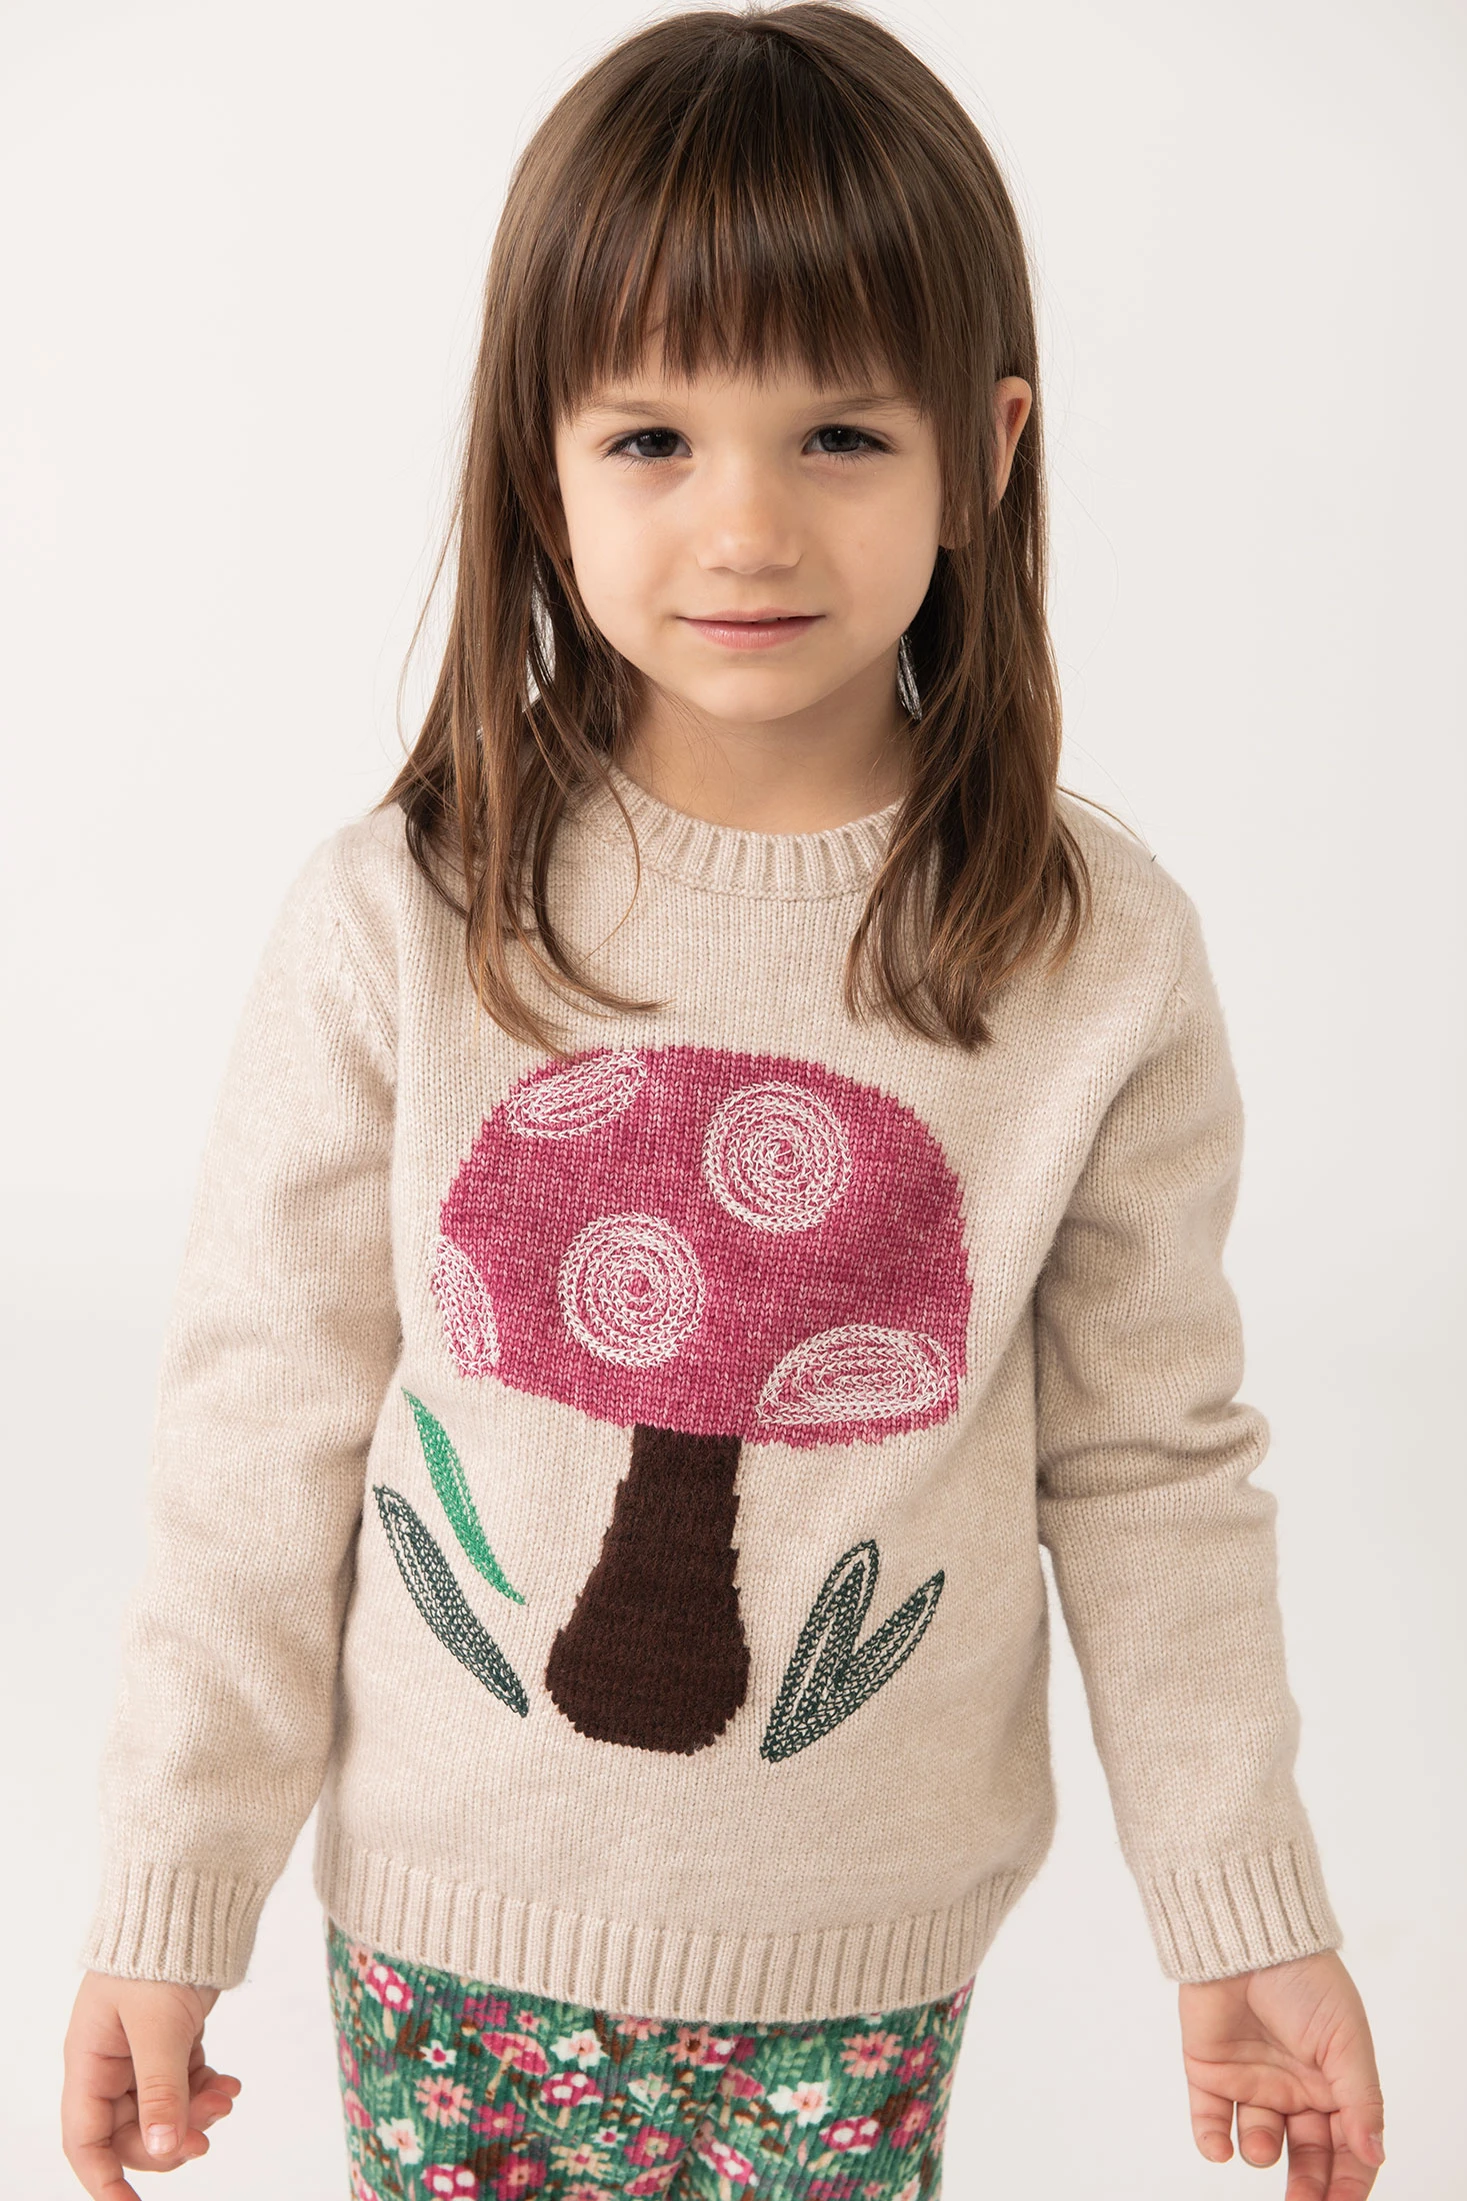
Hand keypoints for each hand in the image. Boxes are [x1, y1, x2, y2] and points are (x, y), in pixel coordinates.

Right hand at [62, 1969, 242, 2198]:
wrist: (189, 1901)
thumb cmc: (158, 1954)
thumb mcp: (157, 2027)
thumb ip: (160, 2090)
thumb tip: (165, 2149)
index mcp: (89, 2061)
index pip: (84, 2141)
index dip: (103, 2180)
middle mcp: (110, 2063)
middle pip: (130, 2132)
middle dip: (169, 2140)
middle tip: (208, 2133)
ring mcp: (141, 2052)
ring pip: (163, 2110)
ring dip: (195, 2115)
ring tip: (227, 2095)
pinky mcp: (172, 2039)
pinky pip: (185, 2084)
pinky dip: (206, 2091)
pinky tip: (230, 2083)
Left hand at [1179, 1949, 1384, 2195]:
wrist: (1244, 1936)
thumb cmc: (1303, 1979)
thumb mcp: (1345, 2039)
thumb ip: (1360, 2099)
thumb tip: (1374, 2154)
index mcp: (1333, 2081)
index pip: (1347, 2145)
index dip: (1350, 2178)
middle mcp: (1293, 2086)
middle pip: (1305, 2154)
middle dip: (1307, 2184)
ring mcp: (1251, 2080)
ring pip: (1258, 2141)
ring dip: (1259, 2152)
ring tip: (1261, 2144)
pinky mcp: (1209, 2070)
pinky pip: (1208, 2119)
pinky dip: (1211, 2140)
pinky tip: (1219, 2149)